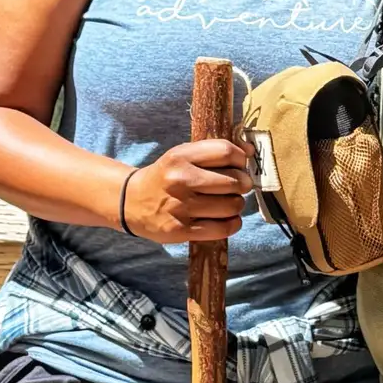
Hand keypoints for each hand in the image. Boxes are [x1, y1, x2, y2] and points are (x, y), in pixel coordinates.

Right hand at [121, 139, 252, 242]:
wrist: (131, 201)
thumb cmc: (166, 176)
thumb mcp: (182, 156)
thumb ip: (214, 152)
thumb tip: (251, 152)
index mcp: (181, 156)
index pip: (226, 152)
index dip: (241, 159)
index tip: (241, 165)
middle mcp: (180, 180)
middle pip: (234, 181)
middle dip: (243, 184)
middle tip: (237, 187)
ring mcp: (180, 207)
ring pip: (232, 205)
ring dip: (237, 205)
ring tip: (229, 203)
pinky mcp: (181, 230)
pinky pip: (222, 228)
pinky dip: (233, 224)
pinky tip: (227, 219)